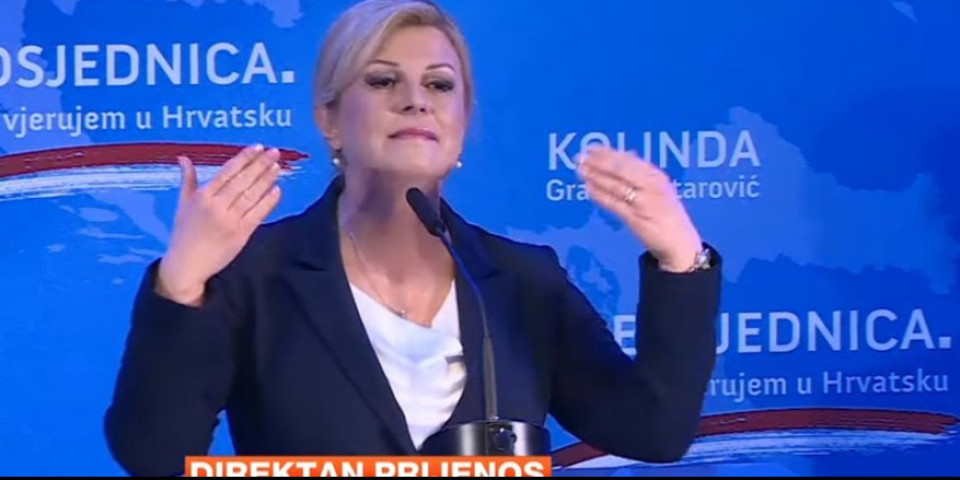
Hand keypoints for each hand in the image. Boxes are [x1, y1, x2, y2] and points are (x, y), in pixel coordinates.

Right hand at [157, 144, 282, 305]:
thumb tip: (184, 158)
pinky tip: (277, 190)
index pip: (227, 172)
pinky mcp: (240, 235)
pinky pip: (257, 214)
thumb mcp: (182, 205)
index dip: (244, 159)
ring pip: (251, 196)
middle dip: (260, 165)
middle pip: (242, 181)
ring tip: (277, 167)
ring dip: (266, 180)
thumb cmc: (184, 234)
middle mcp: (216, 206)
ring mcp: (229, 220)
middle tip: (275, 152)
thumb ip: (187, 180)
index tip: (257, 147)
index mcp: (202, 196)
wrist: (187, 265)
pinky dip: (268, 201)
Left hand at [576, 145, 702, 271]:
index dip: (609, 153)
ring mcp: (644, 203)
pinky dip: (600, 195)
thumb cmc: (668, 214)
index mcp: (658, 178)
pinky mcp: (636, 220)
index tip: (593, 148)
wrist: (680, 243)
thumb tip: (625, 154)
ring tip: (580, 169)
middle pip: (621, 170)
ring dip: (596, 176)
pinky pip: (614, 204)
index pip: (630, 160)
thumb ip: (642, 173)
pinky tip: (588, 188)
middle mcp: (652, 187)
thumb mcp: (661, 188)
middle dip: (600, 162)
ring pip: (616, 185)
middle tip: (581, 156)